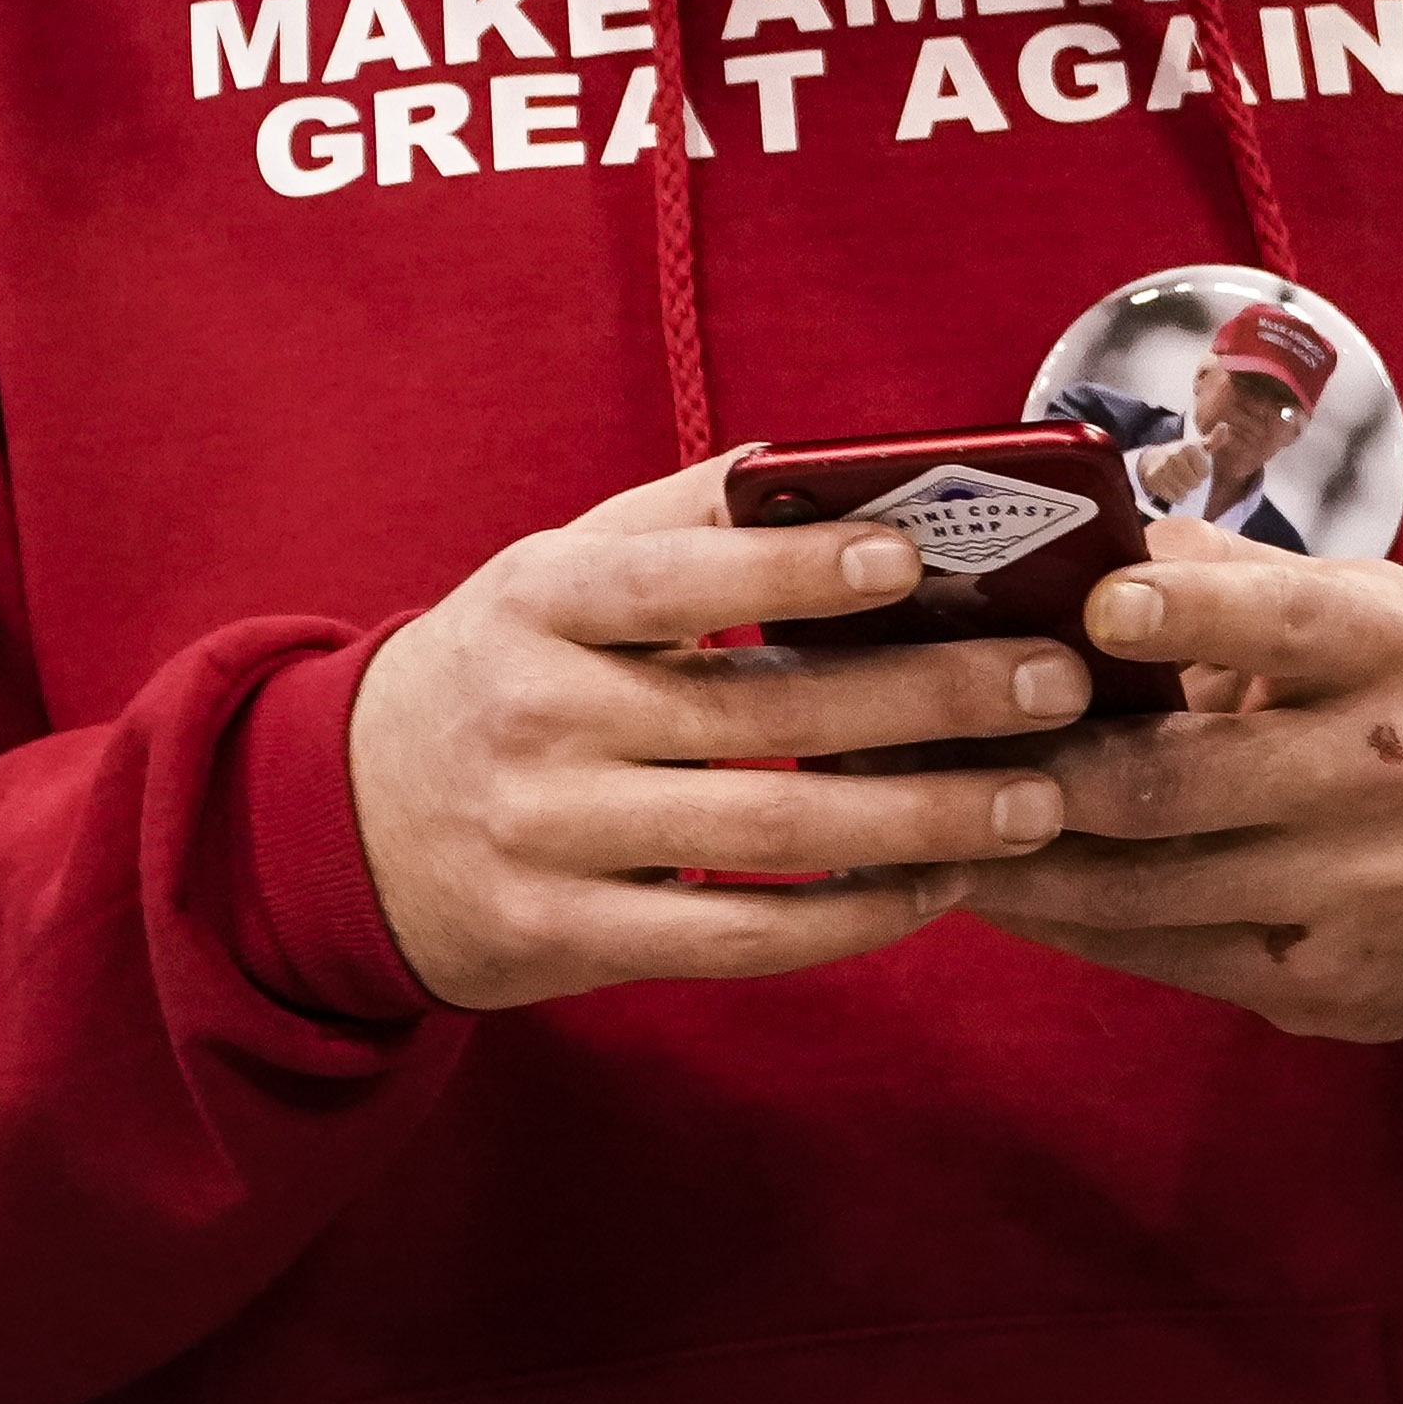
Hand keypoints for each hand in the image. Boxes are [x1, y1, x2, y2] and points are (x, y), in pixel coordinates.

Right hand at [347, 452, 1092, 1011]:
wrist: (348, 821)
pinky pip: (736, 934)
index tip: (914, 554)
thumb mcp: (558, 570)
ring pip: (767, 833)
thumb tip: (834, 465)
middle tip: (1054, 684)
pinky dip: (850, 917)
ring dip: (920, 819)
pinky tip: (937, 889)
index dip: (792, 568)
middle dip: (925, 699)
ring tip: (1034, 801)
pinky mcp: (568, 938)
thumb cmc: (504, 665)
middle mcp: (539, 716)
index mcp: (541, 600)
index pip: (674, 578)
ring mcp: (550, 836)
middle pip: (758, 712)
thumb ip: (683, 519)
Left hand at [953, 527, 1402, 1043]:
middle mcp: (1382, 770)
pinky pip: (1163, 959)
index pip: (1282, 622)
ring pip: (1149, 888)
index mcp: (1386, 650)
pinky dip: (1067, 925)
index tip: (1093, 603)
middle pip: (1179, 781)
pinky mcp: (1325, 988)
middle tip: (919, 747)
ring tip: (919, 825)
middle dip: (1037, 769)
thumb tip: (1074, 532)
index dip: (1184, 613)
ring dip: (1018, 861)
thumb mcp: (1358, 609)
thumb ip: (1224, 575)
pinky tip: (995, 891)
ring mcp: (1356, 895)